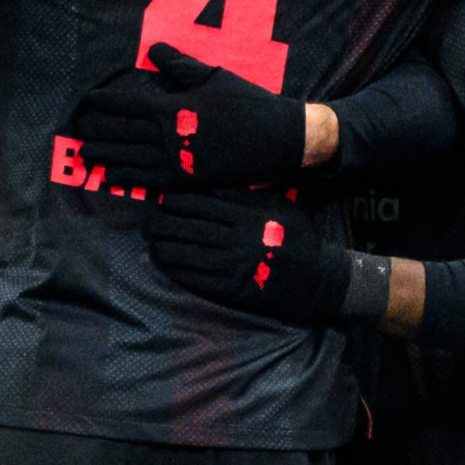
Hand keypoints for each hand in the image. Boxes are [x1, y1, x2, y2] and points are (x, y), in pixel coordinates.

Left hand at [65, 43, 308, 190]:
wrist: (276, 138)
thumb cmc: (245, 103)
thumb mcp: (211, 77)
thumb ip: (178, 67)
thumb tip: (152, 51)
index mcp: (172, 107)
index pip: (126, 104)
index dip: (102, 103)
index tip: (84, 102)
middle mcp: (168, 135)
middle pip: (121, 133)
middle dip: (96, 129)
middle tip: (75, 128)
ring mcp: (176, 160)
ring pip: (129, 158)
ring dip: (105, 155)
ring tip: (84, 153)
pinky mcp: (186, 179)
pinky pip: (148, 180)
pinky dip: (127, 178)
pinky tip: (110, 177)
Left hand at [146, 192, 390, 328]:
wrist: (316, 280)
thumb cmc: (296, 237)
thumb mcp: (280, 205)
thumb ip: (249, 193)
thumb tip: (213, 178)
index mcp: (251, 210)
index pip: (203, 198)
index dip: (176, 197)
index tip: (164, 196)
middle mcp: (240, 234)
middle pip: (187, 222)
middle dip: (161, 219)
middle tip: (148, 216)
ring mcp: (234, 262)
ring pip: (184, 248)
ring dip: (161, 242)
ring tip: (150, 236)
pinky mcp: (231, 286)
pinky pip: (192, 274)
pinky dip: (172, 265)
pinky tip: (162, 258)